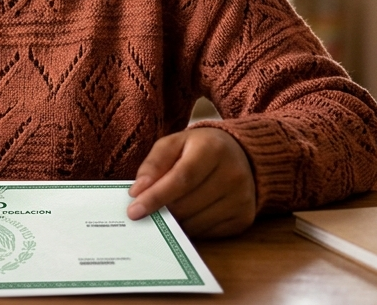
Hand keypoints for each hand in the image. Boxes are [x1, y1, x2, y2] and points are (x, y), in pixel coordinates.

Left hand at [126, 128, 255, 237]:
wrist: (240, 155)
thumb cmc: (199, 149)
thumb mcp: (174, 143)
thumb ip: (153, 164)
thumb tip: (137, 192)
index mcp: (213, 149)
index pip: (181, 179)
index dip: (155, 197)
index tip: (133, 211)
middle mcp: (233, 174)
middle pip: (186, 205)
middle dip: (161, 211)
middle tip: (145, 213)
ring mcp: (241, 199)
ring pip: (195, 223)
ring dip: (174, 222)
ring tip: (167, 211)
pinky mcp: (243, 218)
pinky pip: (207, 233)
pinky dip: (190, 228)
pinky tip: (187, 215)